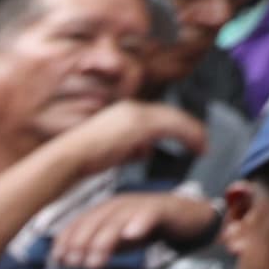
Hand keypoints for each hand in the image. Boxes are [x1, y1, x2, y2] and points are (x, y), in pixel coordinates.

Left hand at [48, 181, 218, 268]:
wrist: (185, 217)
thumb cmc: (145, 228)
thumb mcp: (115, 241)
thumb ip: (94, 247)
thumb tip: (69, 261)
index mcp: (103, 211)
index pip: (78, 224)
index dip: (66, 242)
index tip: (58, 261)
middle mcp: (117, 205)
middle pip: (94, 222)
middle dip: (81, 244)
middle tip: (77, 265)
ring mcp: (139, 205)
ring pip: (116, 221)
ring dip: (103, 241)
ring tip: (96, 261)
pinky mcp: (161, 208)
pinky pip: (148, 214)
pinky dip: (139, 223)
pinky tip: (131, 235)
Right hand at [57, 100, 205, 182]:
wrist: (66, 160)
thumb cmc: (80, 160)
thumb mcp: (110, 151)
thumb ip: (130, 148)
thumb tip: (144, 150)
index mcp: (122, 112)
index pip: (157, 115)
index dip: (176, 126)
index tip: (187, 138)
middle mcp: (131, 108)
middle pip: (170, 114)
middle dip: (189, 128)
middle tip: (201, 142)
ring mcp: (136, 115)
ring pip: (176, 118)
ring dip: (193, 133)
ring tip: (202, 146)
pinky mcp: (141, 125)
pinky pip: (175, 127)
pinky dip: (191, 136)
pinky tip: (198, 148)